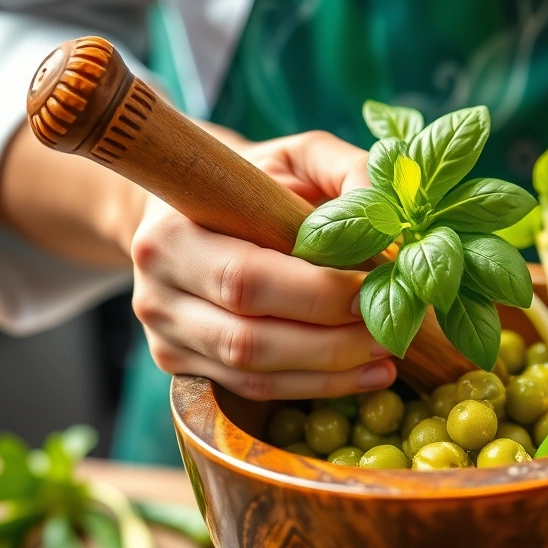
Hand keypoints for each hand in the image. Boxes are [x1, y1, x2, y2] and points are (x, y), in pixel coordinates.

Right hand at [128, 131, 396, 399]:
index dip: (314, 294)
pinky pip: (251, 389)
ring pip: (251, 374)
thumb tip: (391, 215)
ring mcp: (164, 335)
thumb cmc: (255, 181)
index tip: (373, 290)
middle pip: (248, 337)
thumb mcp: (299, 158)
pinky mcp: (179, 364)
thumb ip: (347, 172)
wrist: (193, 211)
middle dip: (330, 342)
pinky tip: (363, 374)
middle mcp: (156, 290)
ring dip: (328, 372)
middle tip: (388, 333)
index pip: (247, 277)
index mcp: (172, 233)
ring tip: (386, 358)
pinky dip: (313, 386)